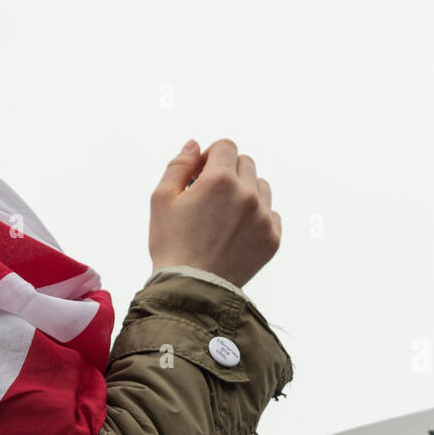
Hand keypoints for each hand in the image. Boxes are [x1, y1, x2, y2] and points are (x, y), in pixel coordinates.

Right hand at [148, 139, 280, 288]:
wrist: (191, 289)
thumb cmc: (171, 245)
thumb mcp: (161, 200)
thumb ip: (179, 165)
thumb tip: (195, 145)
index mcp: (220, 180)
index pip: (226, 146)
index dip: (210, 158)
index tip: (201, 176)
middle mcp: (247, 194)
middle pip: (245, 163)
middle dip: (228, 173)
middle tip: (211, 198)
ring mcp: (263, 217)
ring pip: (261, 187)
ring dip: (245, 193)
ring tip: (225, 217)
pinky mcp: (272, 238)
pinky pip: (271, 214)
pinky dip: (257, 218)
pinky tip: (236, 233)